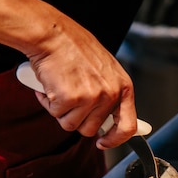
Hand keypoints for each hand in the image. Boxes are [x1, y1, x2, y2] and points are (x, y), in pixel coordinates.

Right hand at [27, 17, 137, 148]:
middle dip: (77, 118)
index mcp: (124, 87)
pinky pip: (56, 114)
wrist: (53, 34)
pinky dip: (49, 102)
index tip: (103, 142)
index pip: (128, 126)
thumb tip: (113, 122)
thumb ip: (111, 94)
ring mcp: (91, 97)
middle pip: (91, 129)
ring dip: (61, 111)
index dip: (115, 139)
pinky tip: (50, 85)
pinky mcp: (70, 98)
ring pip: (71, 124)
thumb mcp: (106, 71)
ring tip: (60, 88)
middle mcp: (111, 94)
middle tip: (69, 98)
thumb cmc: (75, 49)